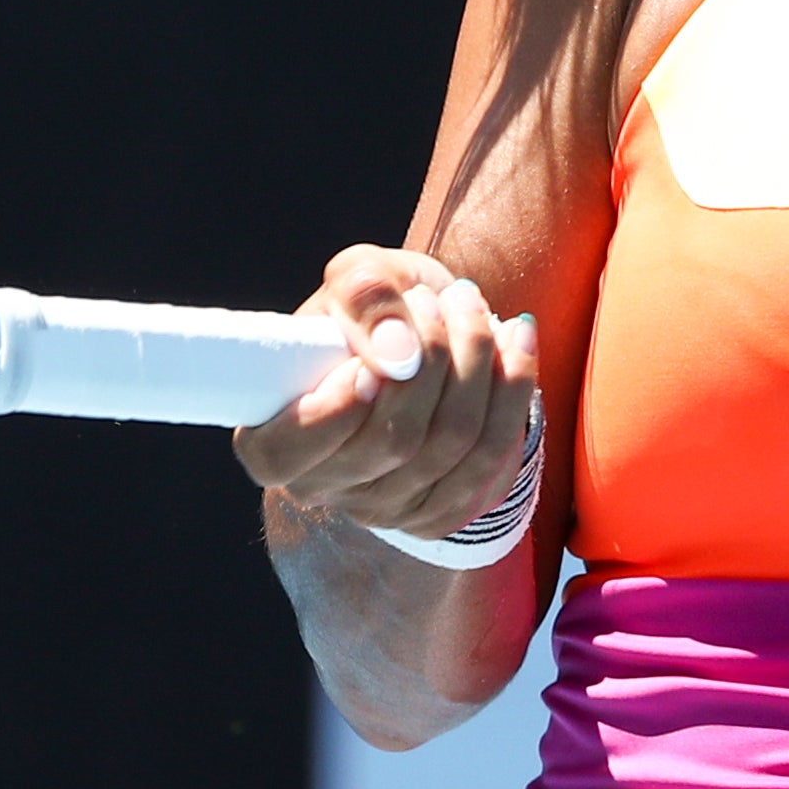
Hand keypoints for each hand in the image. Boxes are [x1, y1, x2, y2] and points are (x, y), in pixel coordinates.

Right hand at [231, 244, 540, 541]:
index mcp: (272, 440)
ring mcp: (383, 509)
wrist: (422, 340)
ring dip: (479, 362)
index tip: (370, 360)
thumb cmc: (373, 310)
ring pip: (452, 445)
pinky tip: (516, 342)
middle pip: (394, 440)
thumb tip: (398, 351)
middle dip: (436, 356)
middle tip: (449, 298)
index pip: (287, 452)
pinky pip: (493, 459)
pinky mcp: (440, 512)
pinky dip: (513, 390)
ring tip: (476, 307)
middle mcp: (322, 487)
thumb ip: (362, 294)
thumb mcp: (356, 276)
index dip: (331, 411)